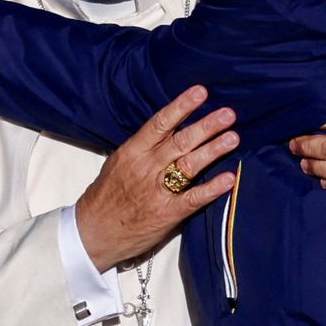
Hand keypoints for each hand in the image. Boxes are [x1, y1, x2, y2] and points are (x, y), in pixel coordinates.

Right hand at [75, 86, 237, 270]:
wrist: (92, 233)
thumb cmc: (105, 196)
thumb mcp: (118, 163)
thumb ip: (142, 146)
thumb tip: (166, 127)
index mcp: (133, 152)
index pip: (161, 123)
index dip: (182, 106)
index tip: (201, 92)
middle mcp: (147, 168)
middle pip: (181, 141)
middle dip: (206, 126)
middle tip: (228, 113)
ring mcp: (157, 190)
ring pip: (190, 165)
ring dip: (214, 150)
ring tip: (233, 137)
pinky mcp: (167, 213)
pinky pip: (193, 198)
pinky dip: (212, 188)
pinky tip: (229, 178)